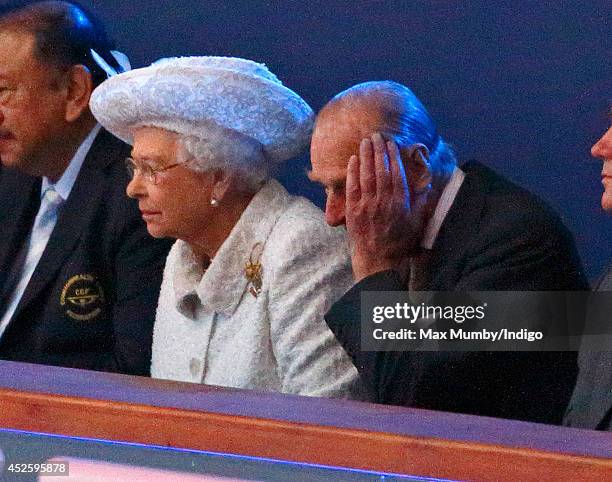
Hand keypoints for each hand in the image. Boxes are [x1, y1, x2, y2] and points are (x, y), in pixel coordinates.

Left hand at [345, 133, 428, 281]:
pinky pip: (352, 187)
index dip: (393, 156)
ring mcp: (367, 205)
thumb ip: (422, 202)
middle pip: (381, 170)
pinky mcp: (353, 211)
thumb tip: (427, 184)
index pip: (397, 173)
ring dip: (365, 156)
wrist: (378, 260)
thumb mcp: (417, 222)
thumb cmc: (400, 243)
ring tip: (364, 142)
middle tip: (376, 136)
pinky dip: (352, 172)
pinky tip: (352, 160)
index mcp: (400, 203)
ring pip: (366, 175)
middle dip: (378, 151)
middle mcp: (384, 201)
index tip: (391, 143)